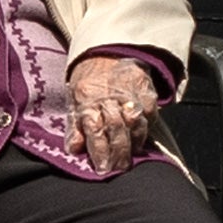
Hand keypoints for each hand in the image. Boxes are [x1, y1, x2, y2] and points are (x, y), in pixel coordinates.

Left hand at [65, 52, 159, 173]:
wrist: (108, 53)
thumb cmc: (88, 83)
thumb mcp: (73, 101)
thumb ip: (74, 127)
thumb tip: (73, 150)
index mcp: (86, 98)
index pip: (94, 128)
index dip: (100, 151)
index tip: (103, 169)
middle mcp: (108, 95)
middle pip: (116, 128)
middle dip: (118, 153)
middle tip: (119, 168)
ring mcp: (130, 92)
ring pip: (135, 123)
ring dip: (133, 143)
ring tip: (130, 157)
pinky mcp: (146, 90)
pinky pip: (149, 115)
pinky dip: (144, 129)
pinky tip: (139, 139)